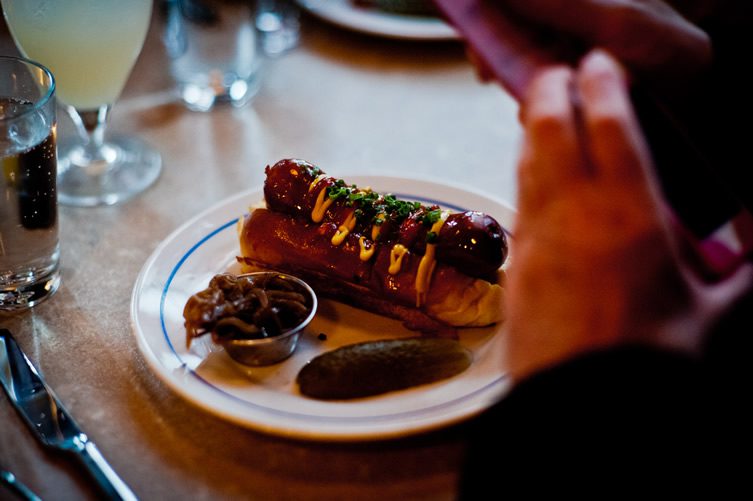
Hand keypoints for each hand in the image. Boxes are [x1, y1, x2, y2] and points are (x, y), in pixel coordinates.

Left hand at [504, 50, 752, 381]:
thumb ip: (737, 275)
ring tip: (543, 110)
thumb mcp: (710, 314)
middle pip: (552, 128)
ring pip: (527, 161)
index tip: (598, 65)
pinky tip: (532, 173)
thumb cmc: (649, 359)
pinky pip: (517, 201)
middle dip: (553, 91)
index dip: (602, 85)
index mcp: (631, 213)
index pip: (610, 125)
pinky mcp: (515, 262)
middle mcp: (575, 213)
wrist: (582, 404)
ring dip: (533, 128)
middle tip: (559, 74)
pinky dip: (524, 174)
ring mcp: (537, 235)